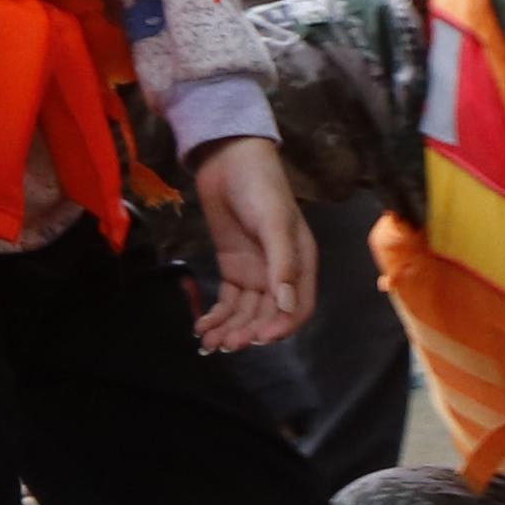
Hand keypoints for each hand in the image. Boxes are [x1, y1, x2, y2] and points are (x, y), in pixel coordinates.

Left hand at [183, 141, 315, 350]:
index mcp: (301, 263)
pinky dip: (217, 316)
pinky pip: (228, 301)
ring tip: (210, 343)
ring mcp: (255, 272)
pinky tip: (203, 328)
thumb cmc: (260, 188)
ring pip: (247, 312)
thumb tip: (286, 307)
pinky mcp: (233, 268)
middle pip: (269, 315)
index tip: (260, 338)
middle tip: (227, 344)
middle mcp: (281, 273)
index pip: (298, 306)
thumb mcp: (275, 224)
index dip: (282, 326)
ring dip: (231, 329)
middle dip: (249, 332)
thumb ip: (282, 265)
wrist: (228, 160)